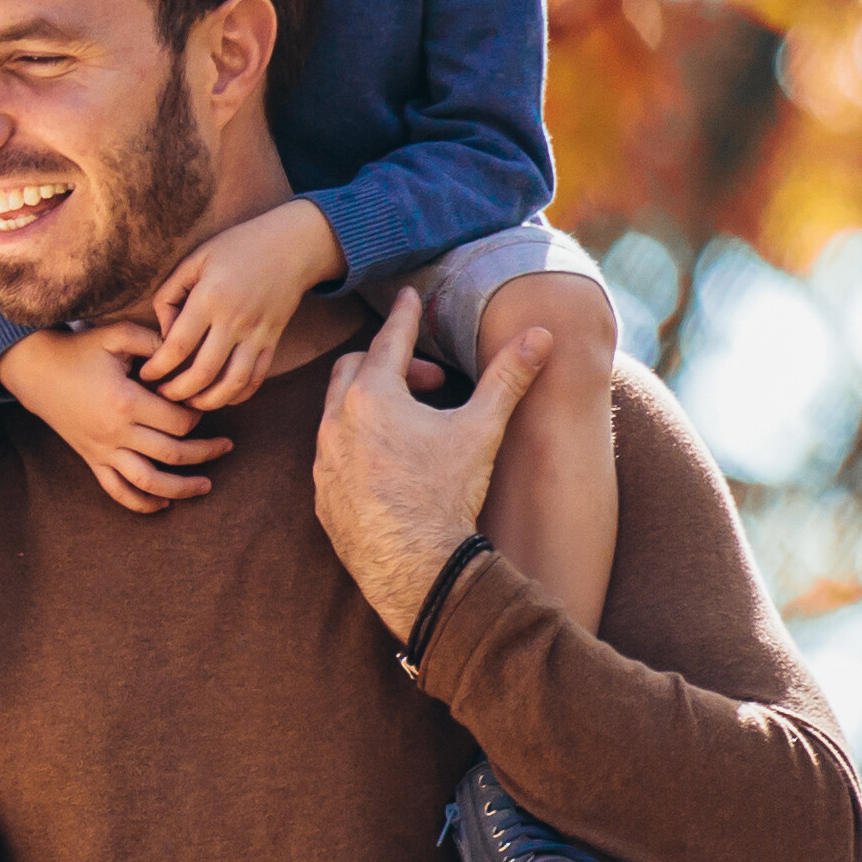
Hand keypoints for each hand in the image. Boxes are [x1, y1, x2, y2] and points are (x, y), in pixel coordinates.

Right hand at [0, 323, 233, 513]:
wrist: (36, 370)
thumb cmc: (79, 350)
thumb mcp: (116, 335)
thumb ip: (154, 341)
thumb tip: (188, 354)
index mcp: (125, 402)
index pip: (179, 420)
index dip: (198, 414)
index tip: (201, 404)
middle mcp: (115, 432)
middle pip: (172, 453)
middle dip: (205, 452)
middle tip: (226, 446)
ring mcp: (102, 450)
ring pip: (148, 482)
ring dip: (181, 488)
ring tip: (206, 486)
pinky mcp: (91, 459)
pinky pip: (117, 490)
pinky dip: (141, 503)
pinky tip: (163, 504)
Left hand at [145, 201, 338, 411]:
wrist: (292, 246)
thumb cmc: (236, 249)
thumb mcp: (195, 260)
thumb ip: (170, 295)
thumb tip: (163, 333)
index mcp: (210, 299)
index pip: (178, 347)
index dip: (158, 368)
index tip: (145, 375)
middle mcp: (235, 320)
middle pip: (203, 373)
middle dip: (178, 392)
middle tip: (162, 395)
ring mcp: (258, 333)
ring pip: (233, 383)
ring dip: (208, 401)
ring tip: (189, 403)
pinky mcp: (273, 340)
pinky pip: (257, 377)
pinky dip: (238, 394)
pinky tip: (220, 397)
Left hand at [316, 290, 547, 637]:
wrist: (416, 565)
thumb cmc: (447, 494)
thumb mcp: (481, 430)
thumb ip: (507, 378)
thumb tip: (540, 334)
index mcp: (371, 397)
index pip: (388, 341)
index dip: (404, 317)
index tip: (407, 297)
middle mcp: (335, 422)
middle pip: (354, 369)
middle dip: (391, 363)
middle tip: (431, 380)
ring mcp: (323, 459)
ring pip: (337, 411)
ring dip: (371, 403)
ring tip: (413, 420)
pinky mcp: (321, 493)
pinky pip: (332, 452)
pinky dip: (357, 442)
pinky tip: (389, 459)